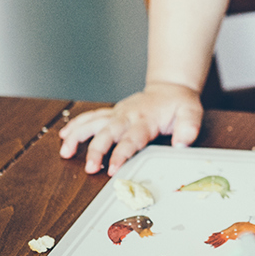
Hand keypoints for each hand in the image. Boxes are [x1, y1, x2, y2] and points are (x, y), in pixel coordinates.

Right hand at [59, 82, 202, 174]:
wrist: (170, 87)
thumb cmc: (179, 103)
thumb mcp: (191, 113)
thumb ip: (188, 128)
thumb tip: (182, 143)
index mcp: (146, 119)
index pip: (132, 139)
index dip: (121, 153)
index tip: (113, 168)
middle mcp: (128, 116)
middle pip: (108, 132)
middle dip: (97, 150)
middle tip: (90, 167)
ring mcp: (118, 113)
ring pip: (93, 123)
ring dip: (78, 136)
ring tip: (65, 152)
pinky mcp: (112, 113)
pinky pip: (91, 117)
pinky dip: (76, 125)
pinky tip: (63, 135)